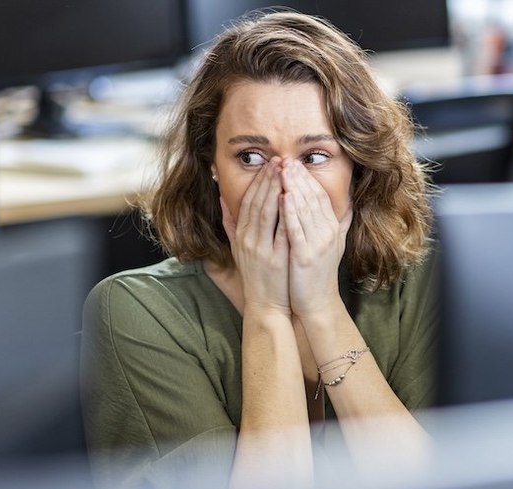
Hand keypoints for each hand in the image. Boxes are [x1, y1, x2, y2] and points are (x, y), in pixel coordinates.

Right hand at [221, 157, 290, 317]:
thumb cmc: (257, 276)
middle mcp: (248, 240)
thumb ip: (230, 224)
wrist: (266, 305)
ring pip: (266, 213)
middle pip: (256, 202)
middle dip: (267, 179)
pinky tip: (290, 198)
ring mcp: (260, 249)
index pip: (248, 201)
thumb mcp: (238, 249)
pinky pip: (279, 232)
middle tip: (279, 159)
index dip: (258, 181)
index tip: (269, 163)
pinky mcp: (275, 259)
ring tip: (285, 171)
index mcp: (242, 235)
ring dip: (275, 189)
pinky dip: (284, 214)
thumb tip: (223, 199)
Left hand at [279, 158, 352, 317]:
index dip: (307, 178)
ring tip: (282, 170)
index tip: (295, 163)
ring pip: (305, 209)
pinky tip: (282, 197)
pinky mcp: (306, 255)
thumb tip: (350, 204)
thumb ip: (342, 223)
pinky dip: (290, 211)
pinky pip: (297, 229)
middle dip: (298, 177)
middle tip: (285, 159)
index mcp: (332, 228)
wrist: (317, 302)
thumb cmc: (320, 273)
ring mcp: (318, 244)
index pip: (320, 195)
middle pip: (313, 198)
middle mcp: (328, 232)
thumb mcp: (335, 244)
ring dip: (293, 188)